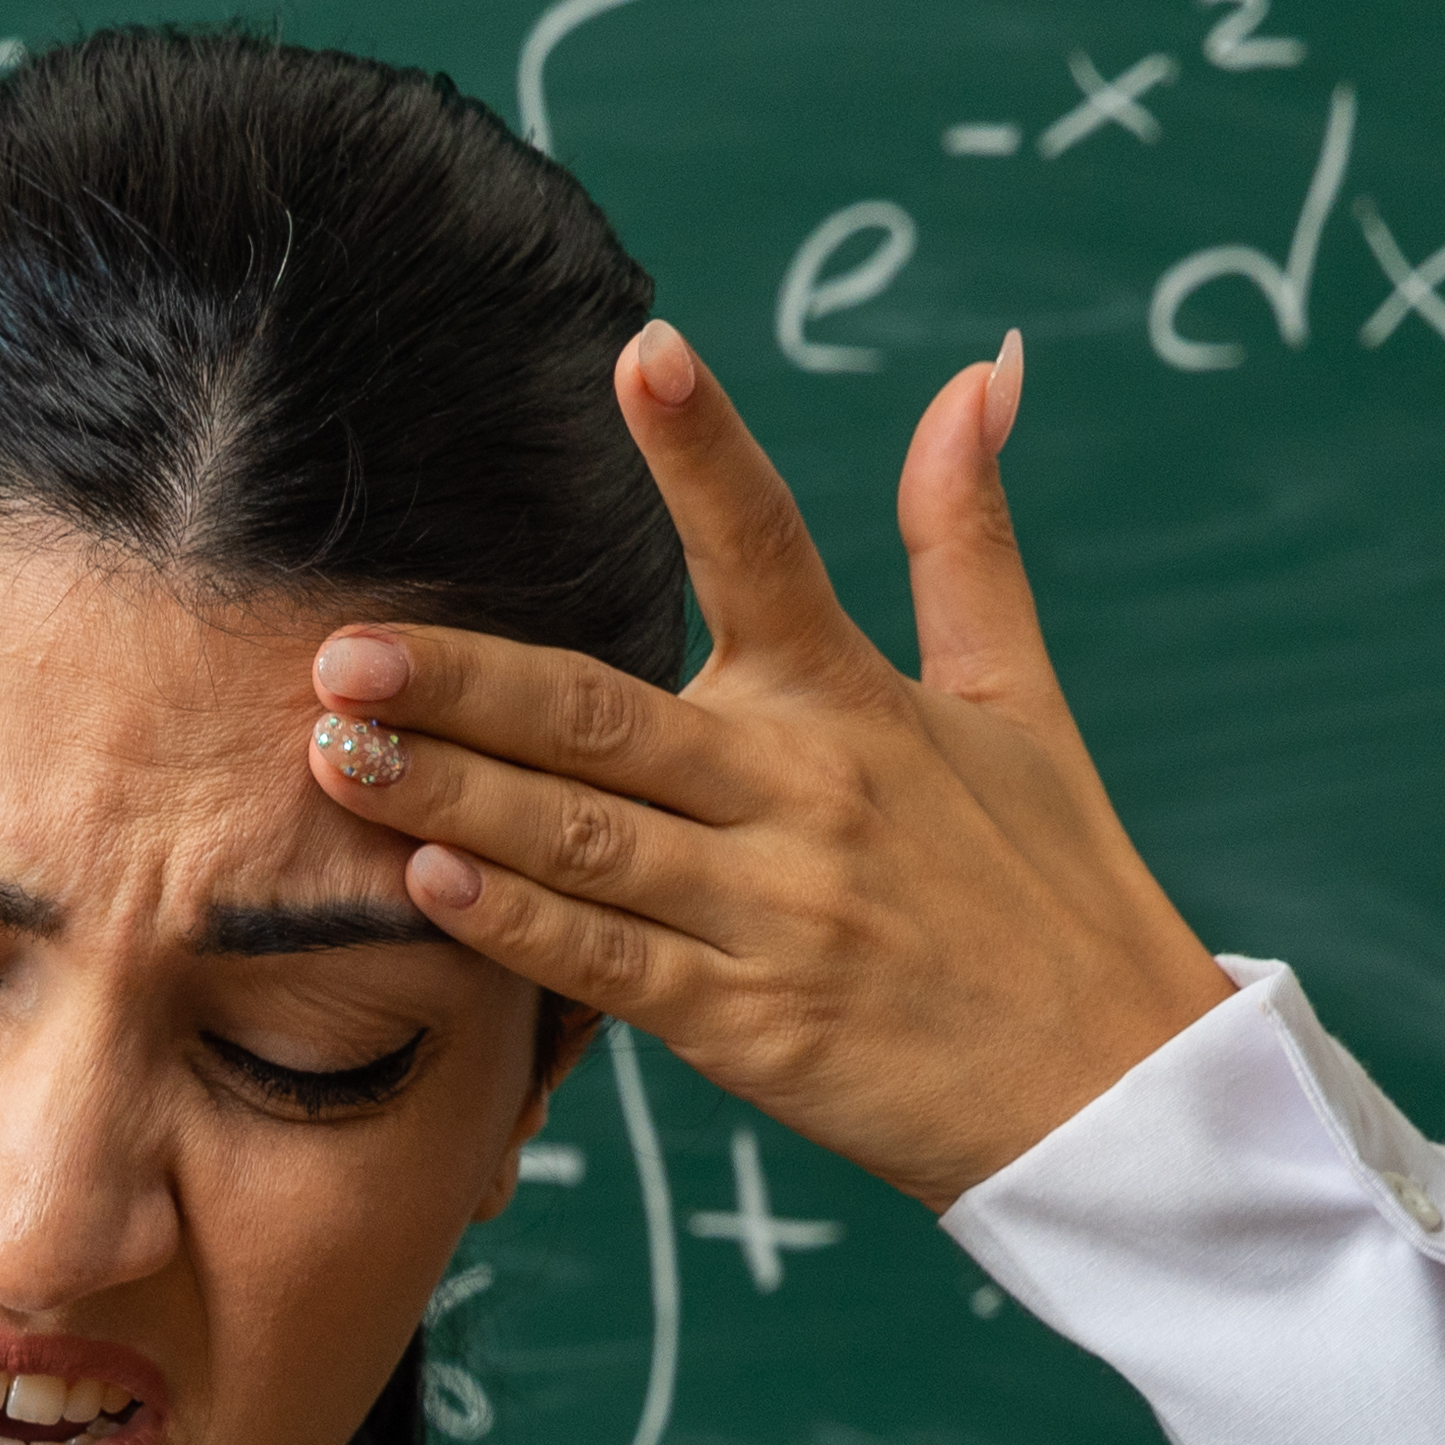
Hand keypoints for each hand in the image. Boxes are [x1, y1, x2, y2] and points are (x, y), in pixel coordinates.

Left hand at [296, 323, 1231, 1209]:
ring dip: (451, 794)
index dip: (706, 447)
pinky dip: (518, 926)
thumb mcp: (1018, 697)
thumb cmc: (1052, 887)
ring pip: (583, 840)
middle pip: (608, 716)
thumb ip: (965, 535)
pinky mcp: (751, 1024)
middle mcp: (805, 791)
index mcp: (853, 698)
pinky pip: (612, 965)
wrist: (1110, 1092)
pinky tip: (425, 883)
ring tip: (334, 750)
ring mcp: (772, 911)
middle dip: (467, 681)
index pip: (769, 542)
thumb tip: (988, 369)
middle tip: (344, 647)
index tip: (641, 351)